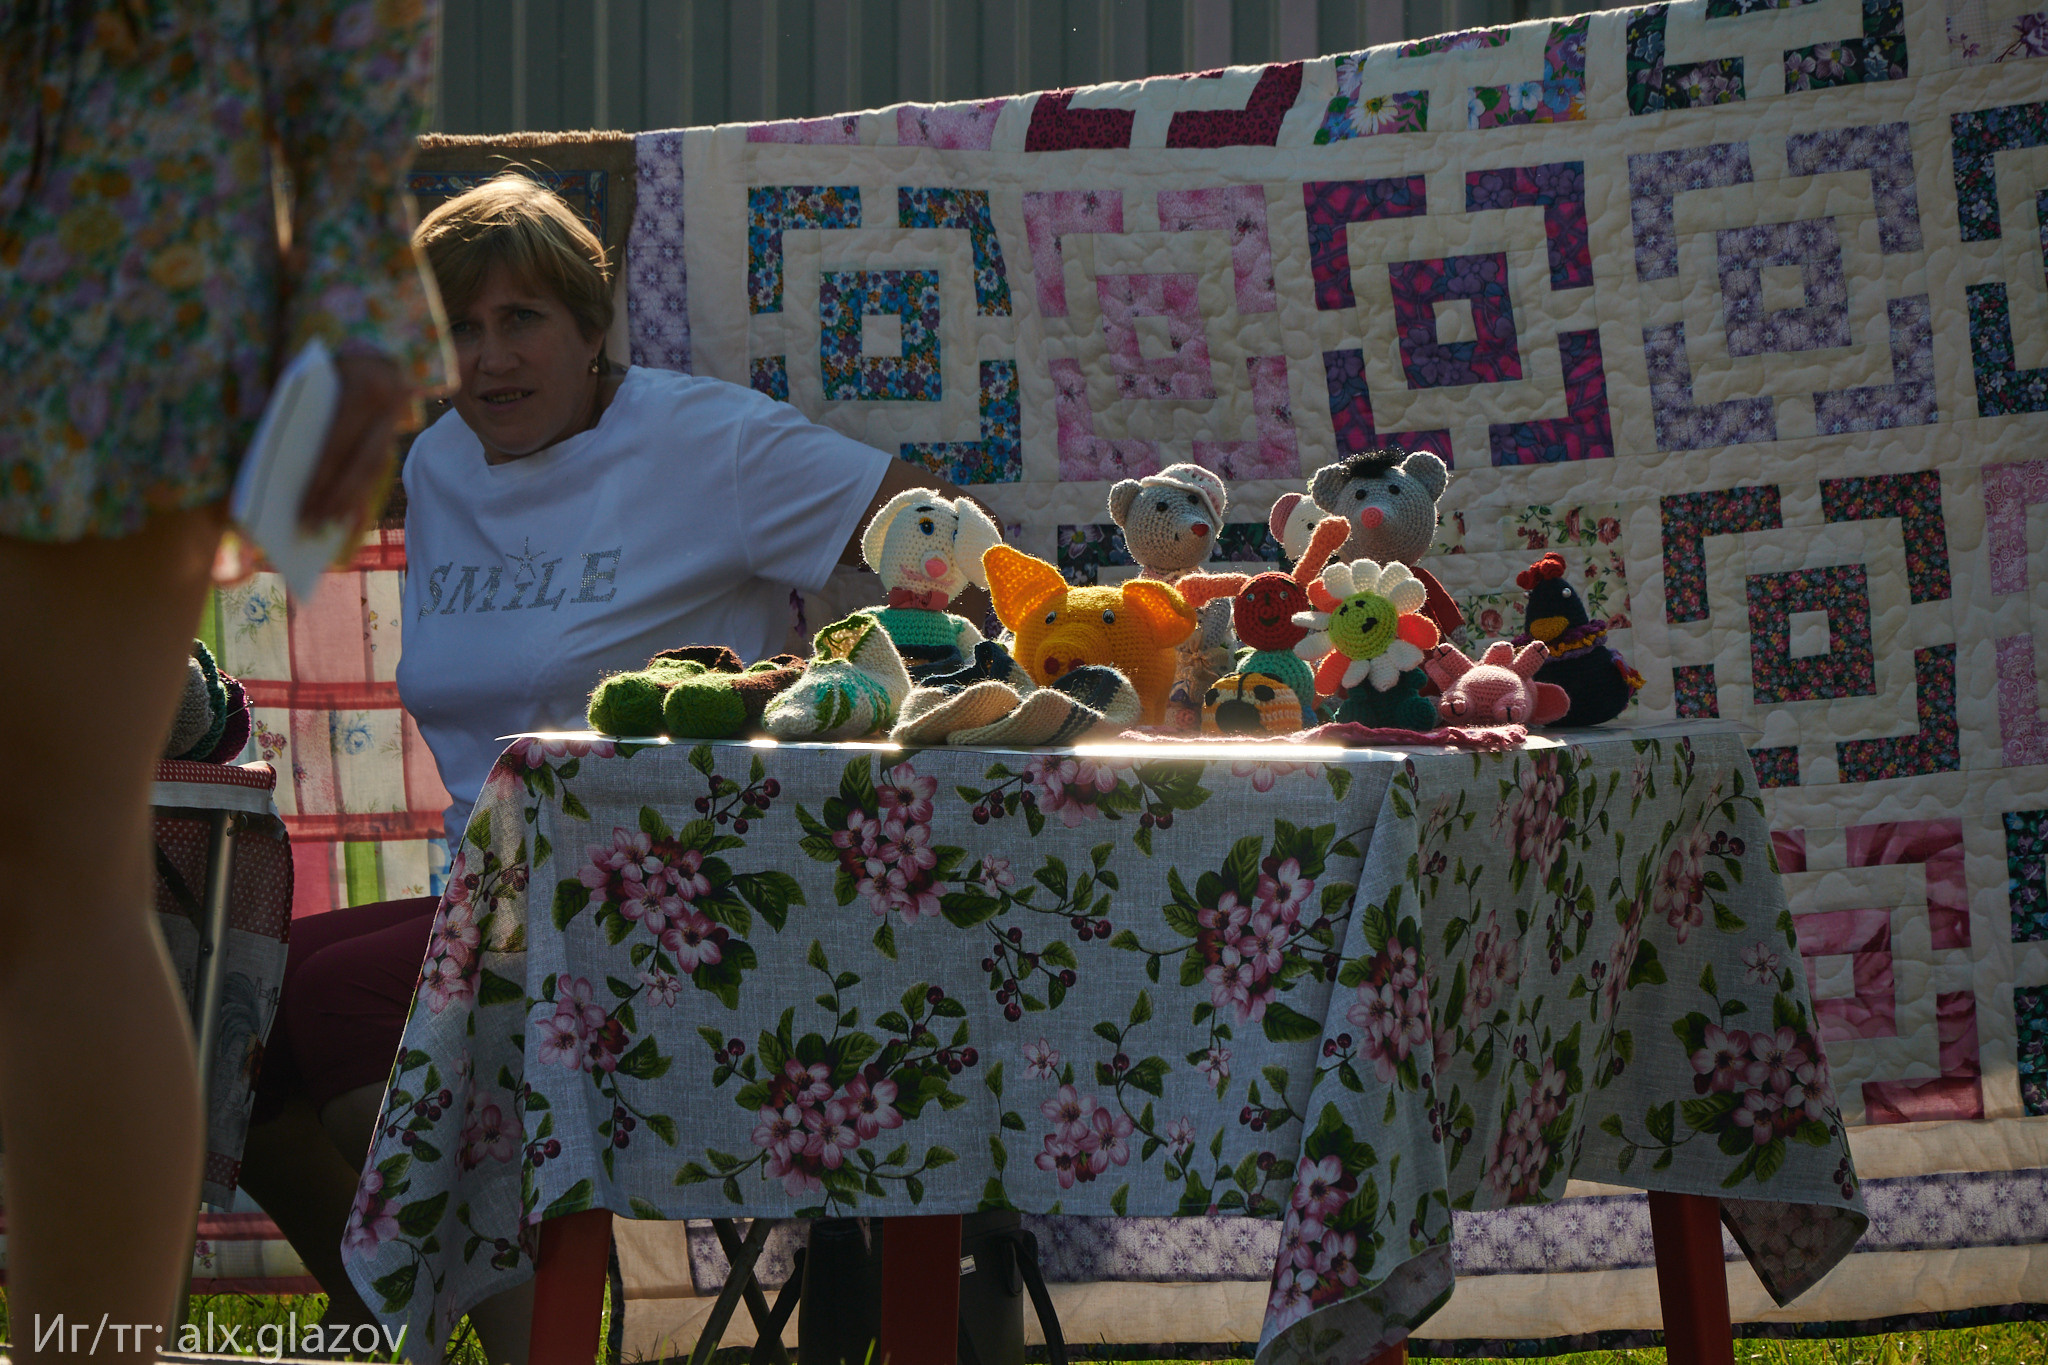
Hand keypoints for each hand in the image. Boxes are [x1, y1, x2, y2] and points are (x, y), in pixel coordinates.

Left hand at [298, 352, 411, 532]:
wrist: (376, 338)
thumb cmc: (330, 357)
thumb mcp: (311, 373)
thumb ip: (298, 410)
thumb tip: (274, 459)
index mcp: (365, 388)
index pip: (338, 445)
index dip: (320, 480)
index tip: (301, 508)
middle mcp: (389, 405)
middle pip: (360, 464)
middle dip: (335, 499)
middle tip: (311, 525)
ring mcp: (397, 418)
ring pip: (374, 470)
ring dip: (350, 502)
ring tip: (327, 527)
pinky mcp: (396, 429)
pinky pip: (379, 467)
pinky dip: (363, 492)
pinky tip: (350, 517)